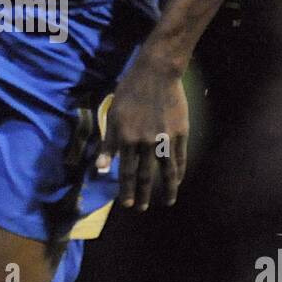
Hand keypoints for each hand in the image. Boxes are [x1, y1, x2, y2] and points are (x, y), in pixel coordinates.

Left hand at [95, 63, 188, 210]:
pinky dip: (180, 170)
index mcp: (127, 139)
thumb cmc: (129, 92)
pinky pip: (180, 157)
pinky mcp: (180, 132)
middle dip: (143, 194)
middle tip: (142, 208)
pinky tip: (178, 179)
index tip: (127, 204)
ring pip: (167, 171)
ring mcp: (165, 138)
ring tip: (169, 201)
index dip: (127, 189)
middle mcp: (145, 142)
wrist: (156, 73)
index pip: (127, 172)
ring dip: (168, 189)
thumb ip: (108, 144)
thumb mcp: (113, 115)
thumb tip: (100, 168)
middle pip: (146, 175)